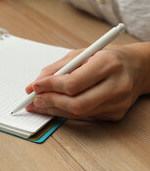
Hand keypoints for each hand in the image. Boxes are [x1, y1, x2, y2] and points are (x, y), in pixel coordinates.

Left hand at [25, 43, 149, 119]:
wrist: (137, 68)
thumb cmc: (105, 58)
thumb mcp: (81, 54)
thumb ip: (56, 68)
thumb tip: (34, 85)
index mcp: (108, 64)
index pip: (73, 82)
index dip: (51, 86)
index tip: (35, 86)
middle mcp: (117, 85)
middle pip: (76, 103)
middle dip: (50, 102)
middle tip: (34, 100)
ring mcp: (118, 103)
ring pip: (79, 113)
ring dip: (54, 110)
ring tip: (39, 105)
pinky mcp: (116, 114)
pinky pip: (84, 117)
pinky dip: (65, 112)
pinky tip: (54, 107)